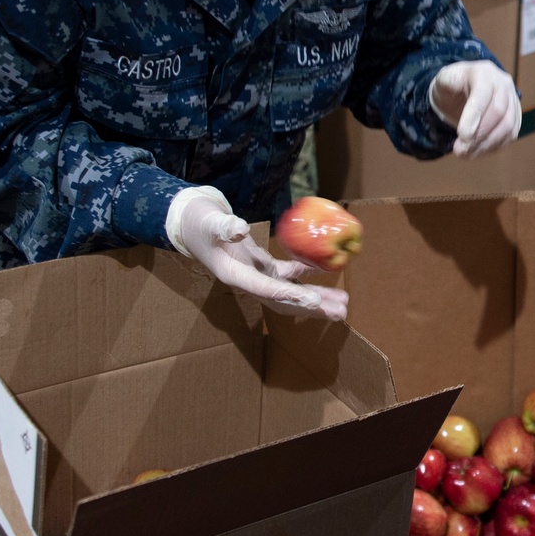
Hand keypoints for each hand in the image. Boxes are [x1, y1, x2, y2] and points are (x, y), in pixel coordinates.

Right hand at [165, 187, 347, 319]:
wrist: (191, 224)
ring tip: (342, 304)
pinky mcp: (261, 264)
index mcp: (234, 274)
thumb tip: (241, 227)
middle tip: (340, 313)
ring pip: (290, 291)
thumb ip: (224, 226)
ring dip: (315, 298)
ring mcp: (256, 274)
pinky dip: (307, 274)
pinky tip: (327, 272)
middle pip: (284, 300)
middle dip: (312, 308)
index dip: (290, 295)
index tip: (313, 302)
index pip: (266, 288)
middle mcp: (248, 280)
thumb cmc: (198, 223)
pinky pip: (288, 273)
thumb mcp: (209, 222)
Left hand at [429, 60, 521, 157]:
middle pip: (499, 112)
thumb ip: (447, 80)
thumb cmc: (452, 86)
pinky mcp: (515, 117)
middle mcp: (503, 84)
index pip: (483, 94)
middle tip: (459, 150)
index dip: (474, 116)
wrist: (464, 91)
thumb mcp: (444, 79)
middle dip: (479, 135)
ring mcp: (512, 100)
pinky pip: (510, 135)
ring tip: (465, 154)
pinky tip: (476, 152)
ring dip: (486, 145)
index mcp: (484, 72)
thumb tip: (454, 84)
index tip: (462, 135)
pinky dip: (493, 147)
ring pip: (507, 127)